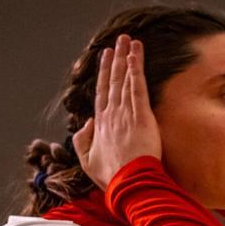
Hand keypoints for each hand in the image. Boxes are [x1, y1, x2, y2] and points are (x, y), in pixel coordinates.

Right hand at [72, 34, 161, 189]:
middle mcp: (111, 115)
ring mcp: (126, 114)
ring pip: (125, 80)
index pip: (102, 92)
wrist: (129, 184)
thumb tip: (87, 122)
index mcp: (100, 125)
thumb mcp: (87, 161)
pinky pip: (137, 88)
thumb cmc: (112, 176)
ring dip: (127, 58)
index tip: (106, 57)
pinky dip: (136, 70)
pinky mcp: (141, 116)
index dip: (104, 73)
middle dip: (115, 59)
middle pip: (113, 81)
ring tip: (128, 40)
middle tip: (118, 40)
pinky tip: (135, 55)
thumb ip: (83, 140)